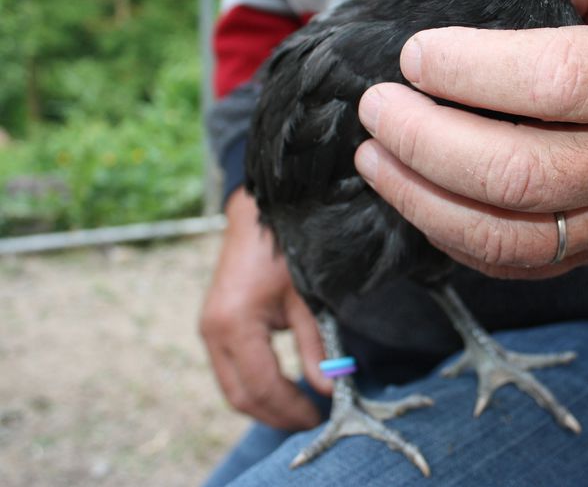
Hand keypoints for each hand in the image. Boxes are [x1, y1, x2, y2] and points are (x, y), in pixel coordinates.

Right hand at [199, 189, 331, 428]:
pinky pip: (230, 371)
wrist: (257, 216)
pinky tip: (283, 389)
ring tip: (300, 409)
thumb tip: (331, 388)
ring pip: (232, 388)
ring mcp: (208, 331)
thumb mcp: (306, 299)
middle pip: (241, 397)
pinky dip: (254, 386)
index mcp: (235, 326)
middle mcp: (213, 333)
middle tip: (311, 421)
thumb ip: (315, 346)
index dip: (292, 408)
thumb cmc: (286, 250)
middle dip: (276, 415)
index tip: (320, 419)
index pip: (263, 386)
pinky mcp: (212, 327)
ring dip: (264, 405)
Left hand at [353, 0, 587, 278]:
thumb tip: (469, 1)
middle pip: (519, 171)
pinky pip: (516, 264)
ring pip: (508, 234)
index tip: (416, 54)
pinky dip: (453, 235)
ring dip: (423, 199)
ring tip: (376, 158)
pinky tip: (417, 196)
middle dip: (426, 140)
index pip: (557, 81)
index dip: (473, 70)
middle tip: (379, 106)